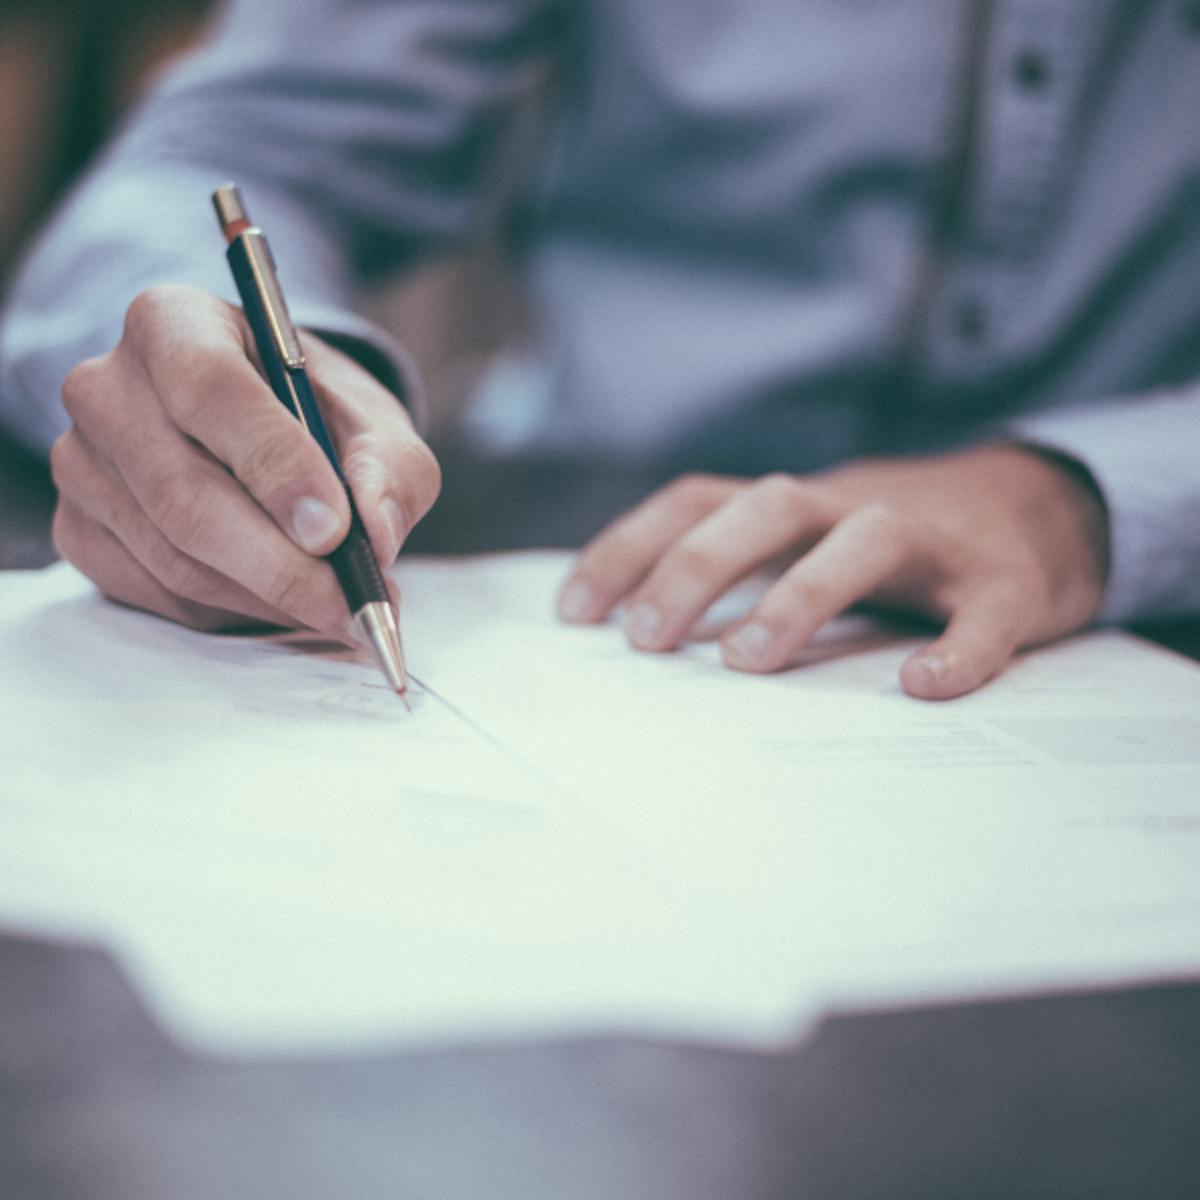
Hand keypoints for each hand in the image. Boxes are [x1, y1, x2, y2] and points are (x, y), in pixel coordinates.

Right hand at [51, 284, 440, 637]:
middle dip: (281, 565)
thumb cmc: (316, 415)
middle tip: (352, 604)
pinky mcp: (79, 529)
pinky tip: (284, 603)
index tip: (335, 530)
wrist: (263, 431)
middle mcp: (107, 387)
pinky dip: (233, 612)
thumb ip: (390, 468)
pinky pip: (157, 594)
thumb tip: (376, 534)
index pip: (210, 389)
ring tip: (338, 608)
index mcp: (173, 323)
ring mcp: (81, 463)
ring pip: (174, 558)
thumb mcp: (374, 423)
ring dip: (268, 598)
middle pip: (183, 494)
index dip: (275, 466)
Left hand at [557, 446, 1109, 698]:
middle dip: (697, 565)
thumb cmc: (894, 545)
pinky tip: (923, 687)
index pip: (697, 501)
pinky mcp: (1008, 582)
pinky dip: (958, 648)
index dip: (629, 547)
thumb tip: (638, 635)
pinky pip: (987, 612)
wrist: (1041, 509)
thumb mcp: (808, 541)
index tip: (572, 613)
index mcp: (797, 506)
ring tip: (746, 661)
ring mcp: (935, 540)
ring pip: (866, 538)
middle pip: (768, 506)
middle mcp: (854, 507)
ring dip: (800, 593)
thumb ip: (743, 571)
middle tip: (645, 640)